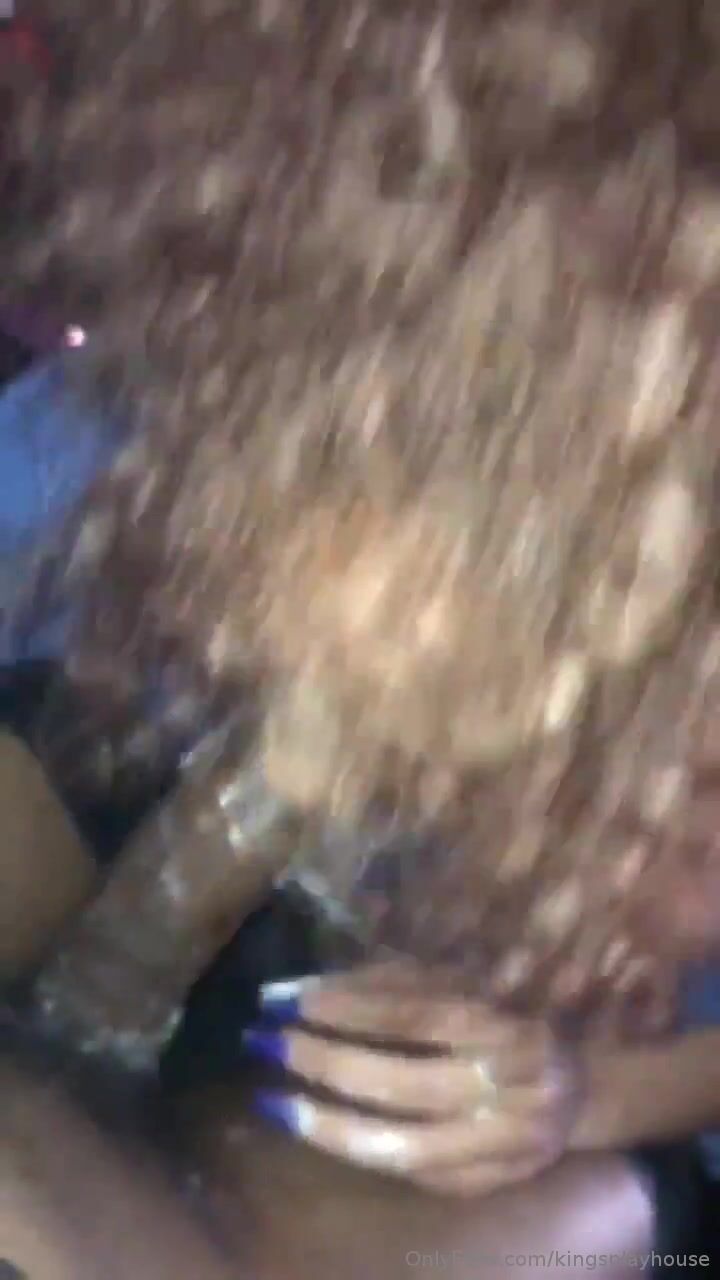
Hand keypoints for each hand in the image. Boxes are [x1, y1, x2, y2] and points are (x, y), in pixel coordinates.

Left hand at [243, 962, 582, 1194]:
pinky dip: (362, 1151)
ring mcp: (503, 1145)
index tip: (278, 996)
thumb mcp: (455, 983)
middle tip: (263, 1042)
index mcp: (502, 1021)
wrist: (582, 1087)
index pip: (411, 1013)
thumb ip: (389, 983)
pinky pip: (413, 1173)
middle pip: (403, 1082)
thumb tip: (302, 990)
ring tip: (274, 1104)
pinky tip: (321, 1129)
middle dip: (324, 1062)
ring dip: (330, 1126)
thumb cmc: (501, 1015)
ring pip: (404, 1145)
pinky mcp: (488, 1183)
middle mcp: (509, 1086)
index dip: (342, 1004)